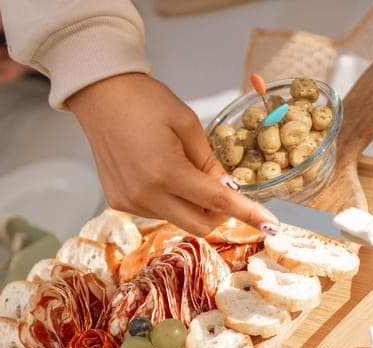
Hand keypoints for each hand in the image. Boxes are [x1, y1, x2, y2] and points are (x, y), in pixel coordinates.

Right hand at [67, 73, 278, 235]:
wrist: (101, 95)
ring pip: (178, 219)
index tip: (271, 227)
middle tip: (223, 189)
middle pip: (199, 224)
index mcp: (167, 172)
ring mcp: (130, 201)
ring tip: (181, 169)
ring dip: (192, 204)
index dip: (248, 215)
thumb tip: (230, 191)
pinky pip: (157, 212)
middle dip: (219, 213)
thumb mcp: (188, 124)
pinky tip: (159, 173)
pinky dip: (169, 200)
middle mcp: (146, 194)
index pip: (218, 202)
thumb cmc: (144, 101)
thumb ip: (210, 162)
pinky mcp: (119, 202)